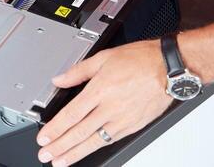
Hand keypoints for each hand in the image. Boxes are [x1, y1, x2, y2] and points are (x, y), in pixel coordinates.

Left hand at [36, 40, 171, 165]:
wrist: (169, 68)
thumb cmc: (141, 60)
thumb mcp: (104, 57)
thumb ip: (78, 71)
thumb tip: (59, 79)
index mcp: (100, 89)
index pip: (71, 114)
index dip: (55, 129)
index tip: (44, 137)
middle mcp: (110, 107)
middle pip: (79, 132)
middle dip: (60, 146)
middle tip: (46, 154)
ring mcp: (122, 119)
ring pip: (94, 141)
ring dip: (75, 153)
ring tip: (60, 161)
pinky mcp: (133, 126)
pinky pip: (111, 140)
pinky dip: (96, 148)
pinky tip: (87, 152)